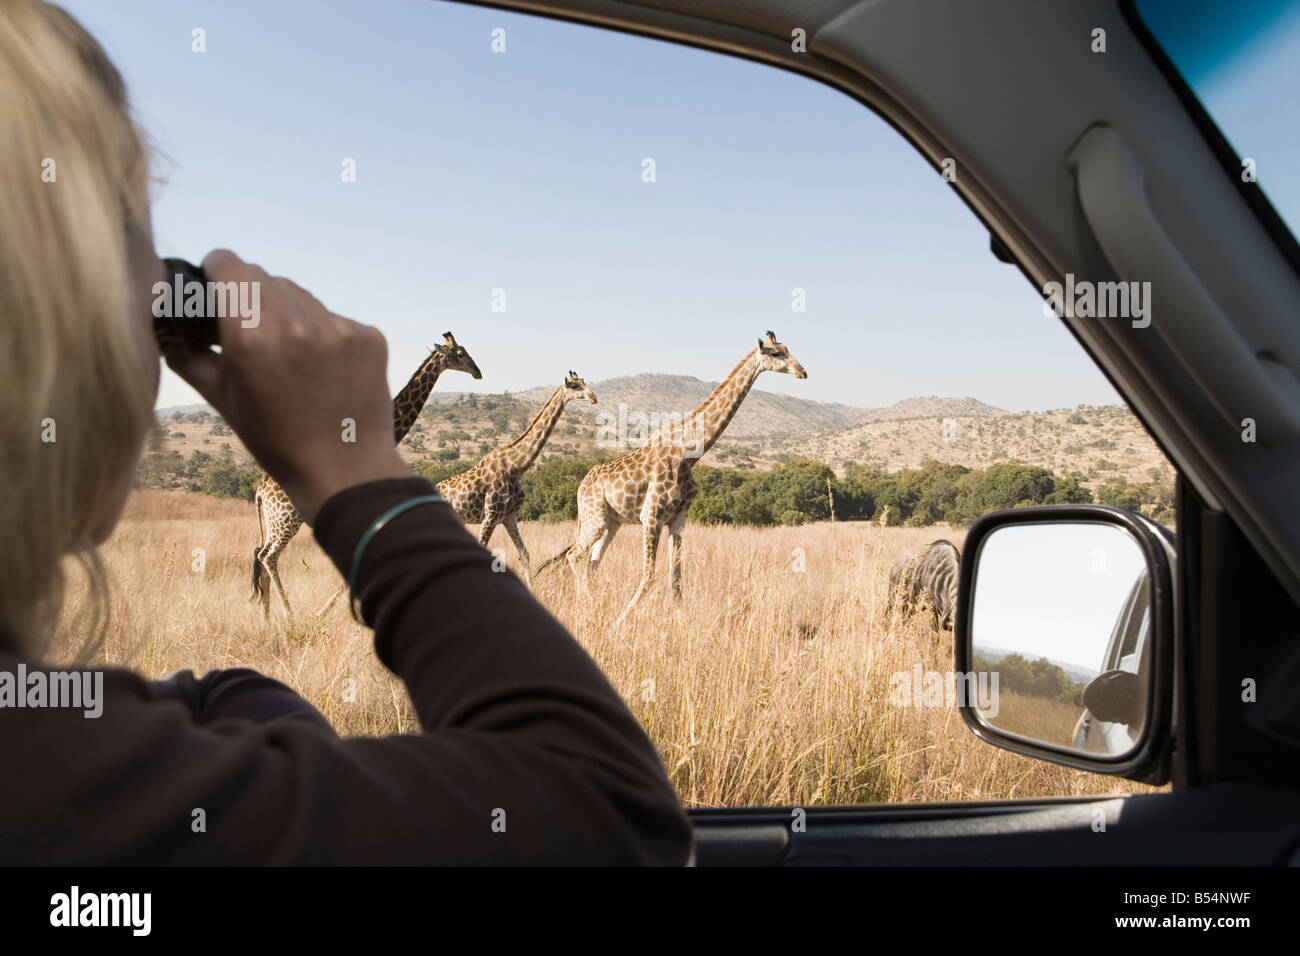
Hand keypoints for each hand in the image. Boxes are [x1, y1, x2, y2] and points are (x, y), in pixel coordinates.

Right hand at [164, 249, 409, 522]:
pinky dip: (321, 331)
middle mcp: (297, 323)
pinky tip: (321, 366)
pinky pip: (333, 316)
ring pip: (300, 294)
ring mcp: (339, 328)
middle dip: (249, 293)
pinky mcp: (369, 336)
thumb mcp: (222, 399)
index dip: (216, 270)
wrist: (345, 470)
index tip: (215, 283)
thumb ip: (186, 354)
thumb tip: (163, 324)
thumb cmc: (276, 439)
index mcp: (252, 336)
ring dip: (286, 311)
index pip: (228, 264)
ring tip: (287, 352)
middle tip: (248, 325)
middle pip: (263, 276)